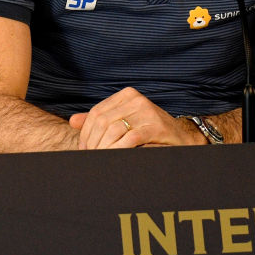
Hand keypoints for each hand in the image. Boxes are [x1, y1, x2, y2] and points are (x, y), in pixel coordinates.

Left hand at [68, 86, 205, 148]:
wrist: (181, 138)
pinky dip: (118, 150)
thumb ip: (100, 120)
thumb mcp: (123, 121)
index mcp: (127, 95)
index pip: (97, 112)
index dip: (86, 132)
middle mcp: (136, 99)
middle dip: (92, 142)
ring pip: (113, 129)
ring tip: (100, 159)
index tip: (83, 148)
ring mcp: (147, 111)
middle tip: (90, 157)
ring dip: (103, 148)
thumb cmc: (149, 131)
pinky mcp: (155, 126)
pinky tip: (114, 157)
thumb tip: (73, 121)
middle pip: (102, 121)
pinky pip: (129, 139)